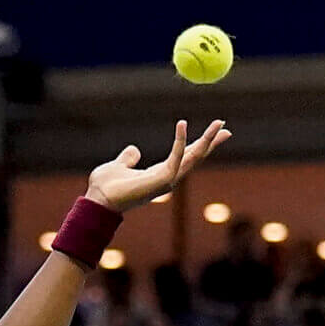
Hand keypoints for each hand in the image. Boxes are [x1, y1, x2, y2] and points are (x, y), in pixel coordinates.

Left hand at [85, 120, 231, 211]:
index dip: (198, 145)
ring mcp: (167, 181)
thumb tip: (135, 150)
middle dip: (211, 143)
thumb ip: (128, 158)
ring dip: (207, 141)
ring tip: (219, 125)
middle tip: (227, 128)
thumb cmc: (105, 187)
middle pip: (196, 158)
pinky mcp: (162, 180)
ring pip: (193, 158)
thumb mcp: (119, 165)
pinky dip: (180, 141)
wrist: (98, 201)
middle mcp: (168, 178)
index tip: (212, 134)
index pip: (185, 157)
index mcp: (160, 174)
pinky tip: (182, 124)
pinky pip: (176, 156)